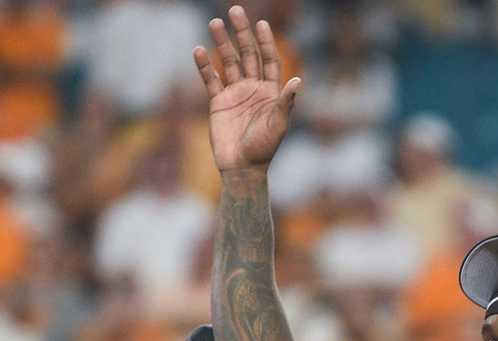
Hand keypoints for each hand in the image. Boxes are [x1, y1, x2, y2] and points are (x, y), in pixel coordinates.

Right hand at [193, 5, 300, 174]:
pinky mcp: (218, 103)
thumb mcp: (278, 125)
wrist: (241, 168)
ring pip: (228, 62)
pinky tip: (199, 49)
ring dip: (221, 43)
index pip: (269, 60)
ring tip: (214, 22)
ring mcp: (235, 94)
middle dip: (242, 33)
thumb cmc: (264, 149)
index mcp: (270, 92)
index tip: (261, 23)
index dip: (266, 42)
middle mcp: (253, 89)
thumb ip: (286, 102)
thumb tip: (298, 81)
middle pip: (247, 55)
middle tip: (235, 11)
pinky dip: (204, 65)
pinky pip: (210, 79)